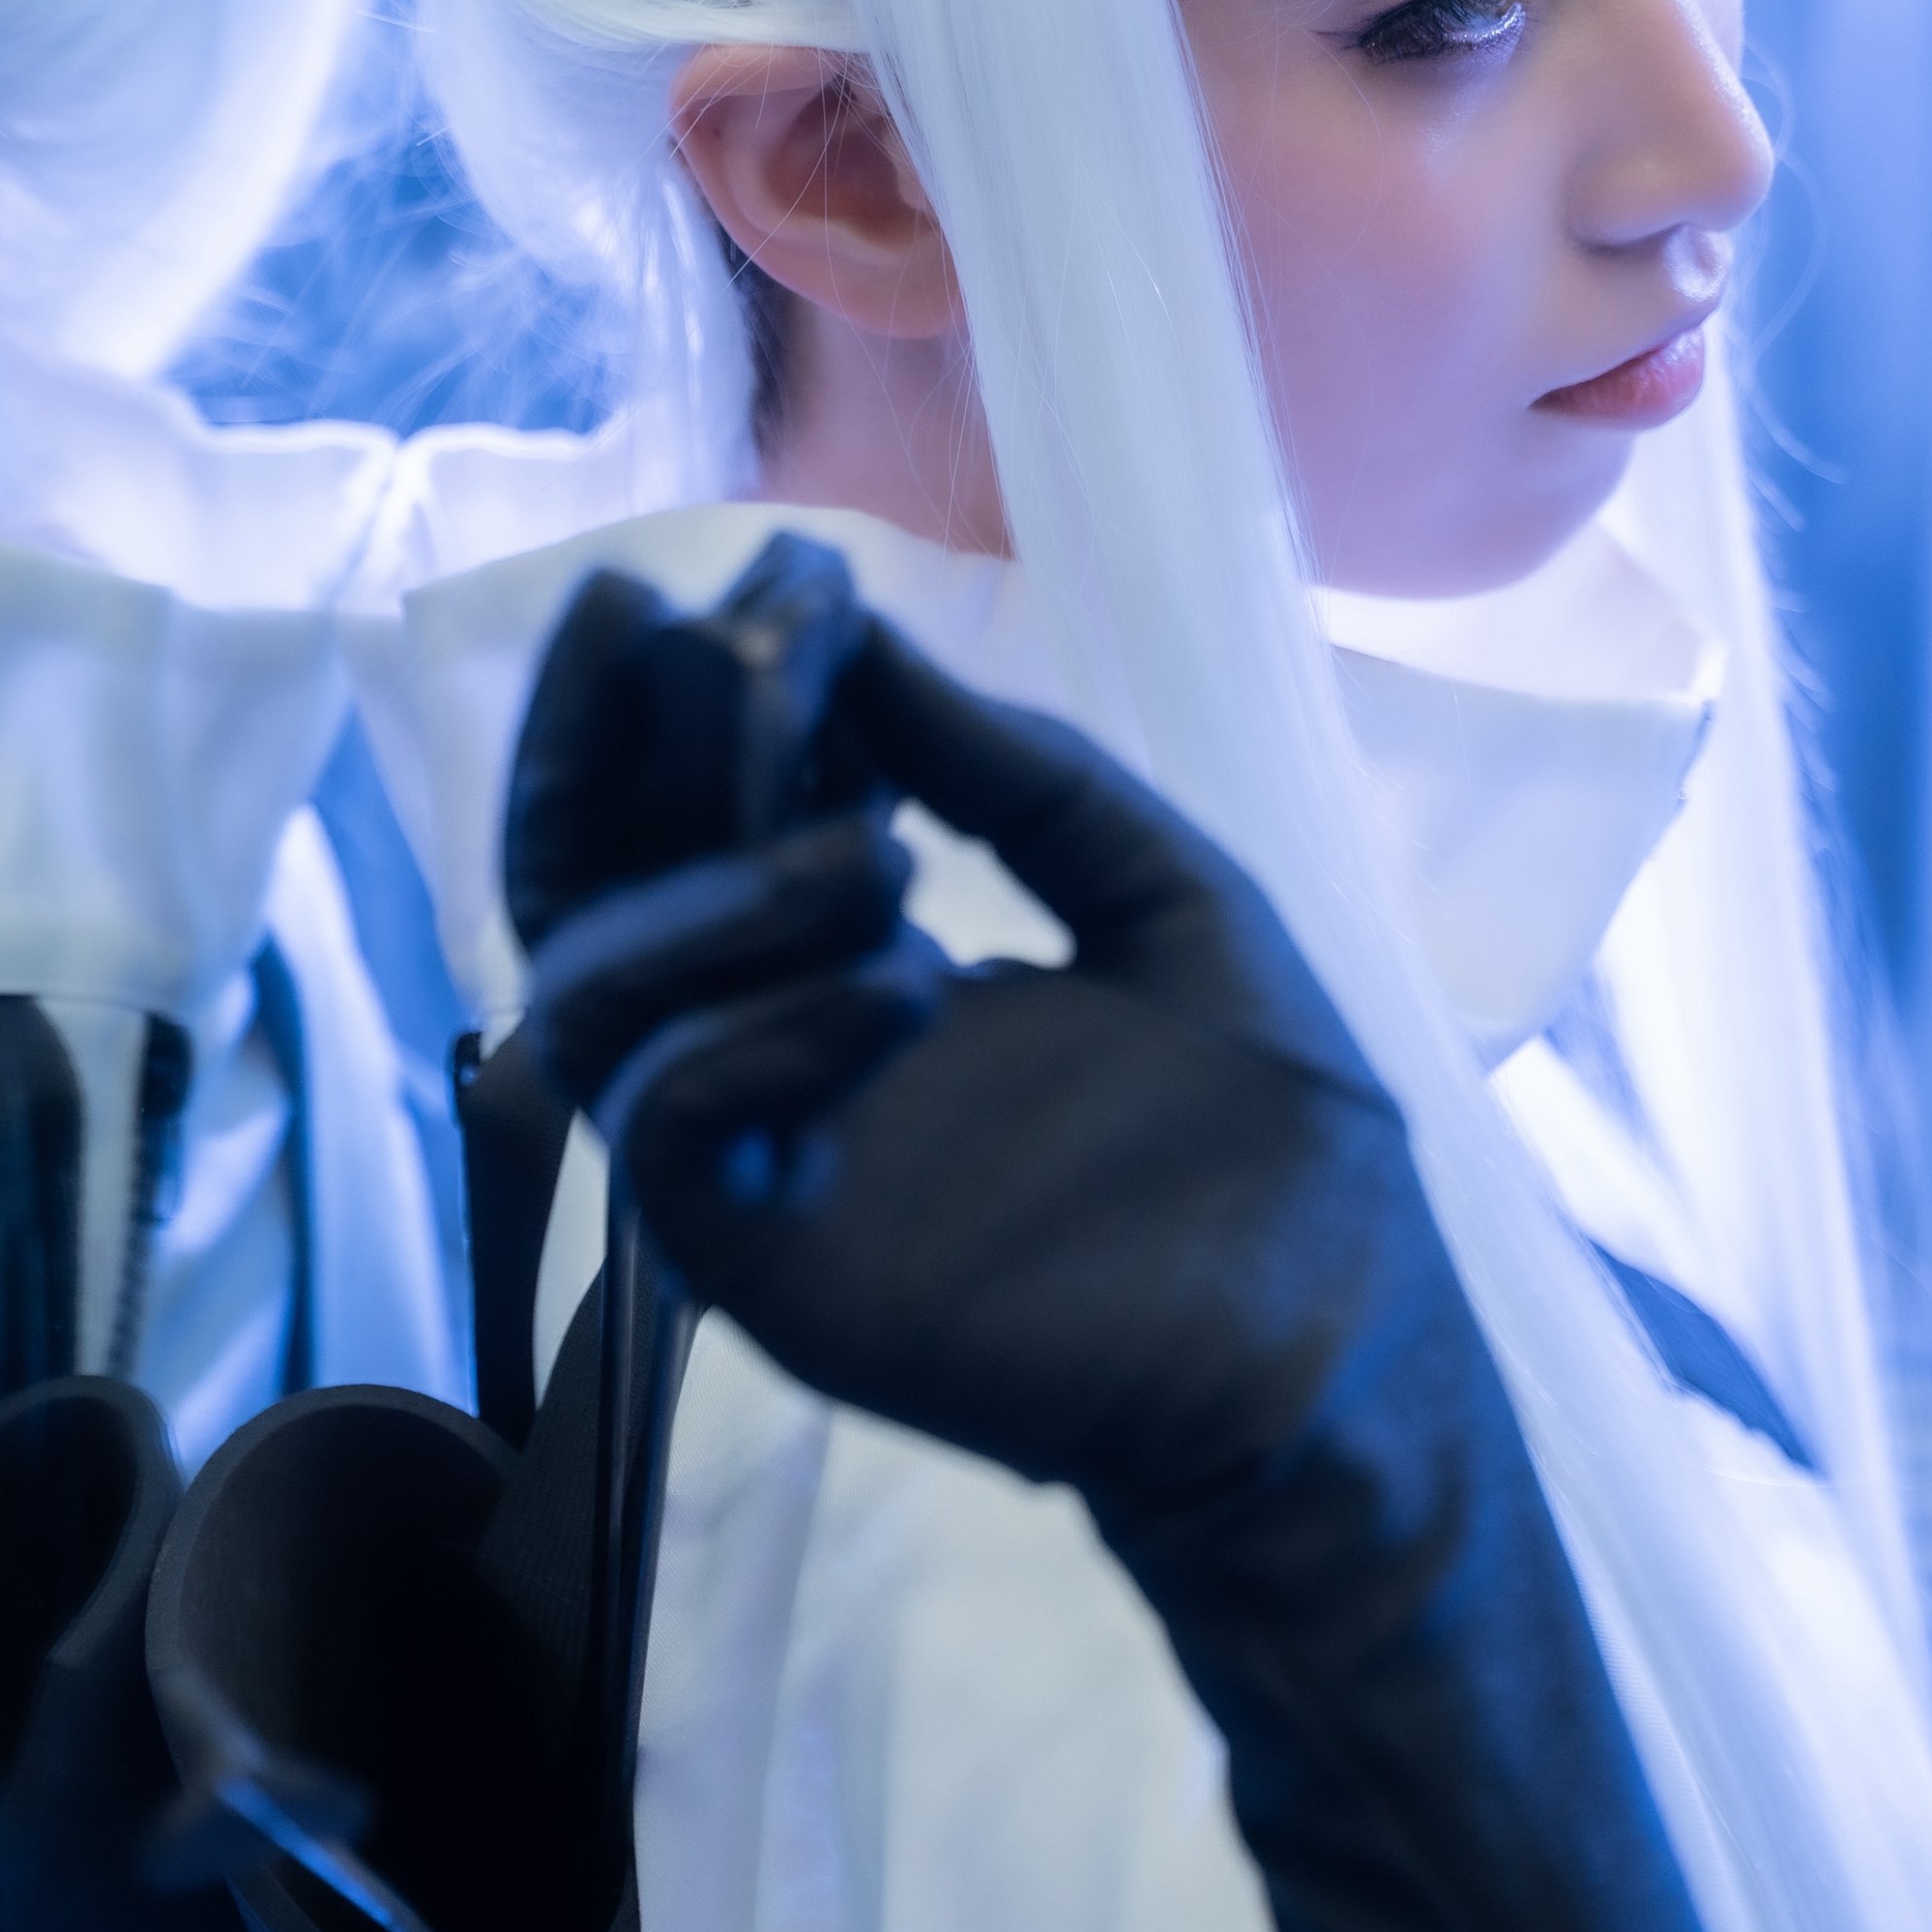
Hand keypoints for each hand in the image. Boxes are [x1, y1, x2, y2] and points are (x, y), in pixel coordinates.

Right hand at [510, 558, 1434, 1533]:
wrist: (1340, 1351)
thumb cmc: (1268, 1140)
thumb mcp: (1156, 893)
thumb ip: (1015, 773)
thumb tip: (866, 633)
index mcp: (847, 961)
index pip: (699, 815)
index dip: (697, 694)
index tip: (776, 580)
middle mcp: (770, 1048)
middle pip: (591, 889)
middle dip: (610, 750)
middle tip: (668, 634)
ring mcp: (763, 1159)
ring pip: (595, 1003)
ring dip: (712, 895)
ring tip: (877, 852)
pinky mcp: (772, 1267)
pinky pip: (675, 1127)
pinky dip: (763, 1034)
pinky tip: (902, 985)